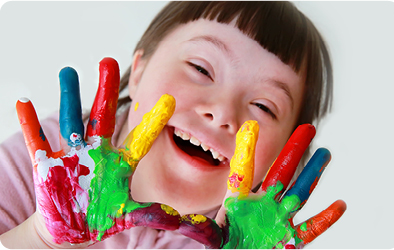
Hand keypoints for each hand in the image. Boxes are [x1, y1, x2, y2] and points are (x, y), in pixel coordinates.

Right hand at [16, 58, 179, 245]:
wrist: (72, 224)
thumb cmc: (101, 215)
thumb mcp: (127, 214)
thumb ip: (149, 214)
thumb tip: (177, 219)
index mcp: (120, 163)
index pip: (140, 139)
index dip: (153, 122)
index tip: (169, 100)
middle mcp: (98, 152)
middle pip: (103, 117)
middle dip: (105, 91)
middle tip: (107, 61)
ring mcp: (73, 155)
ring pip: (71, 120)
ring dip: (68, 96)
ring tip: (68, 71)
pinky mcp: (48, 165)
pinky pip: (38, 141)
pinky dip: (30, 124)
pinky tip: (24, 104)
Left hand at [179, 121, 345, 248]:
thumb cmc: (212, 249)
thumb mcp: (200, 235)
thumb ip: (189, 225)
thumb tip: (165, 214)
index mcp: (237, 203)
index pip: (242, 173)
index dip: (246, 151)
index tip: (249, 126)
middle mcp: (260, 207)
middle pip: (280, 173)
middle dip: (294, 150)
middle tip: (307, 128)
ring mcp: (276, 222)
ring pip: (299, 193)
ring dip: (313, 174)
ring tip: (325, 153)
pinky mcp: (287, 241)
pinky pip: (310, 230)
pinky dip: (325, 219)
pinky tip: (340, 205)